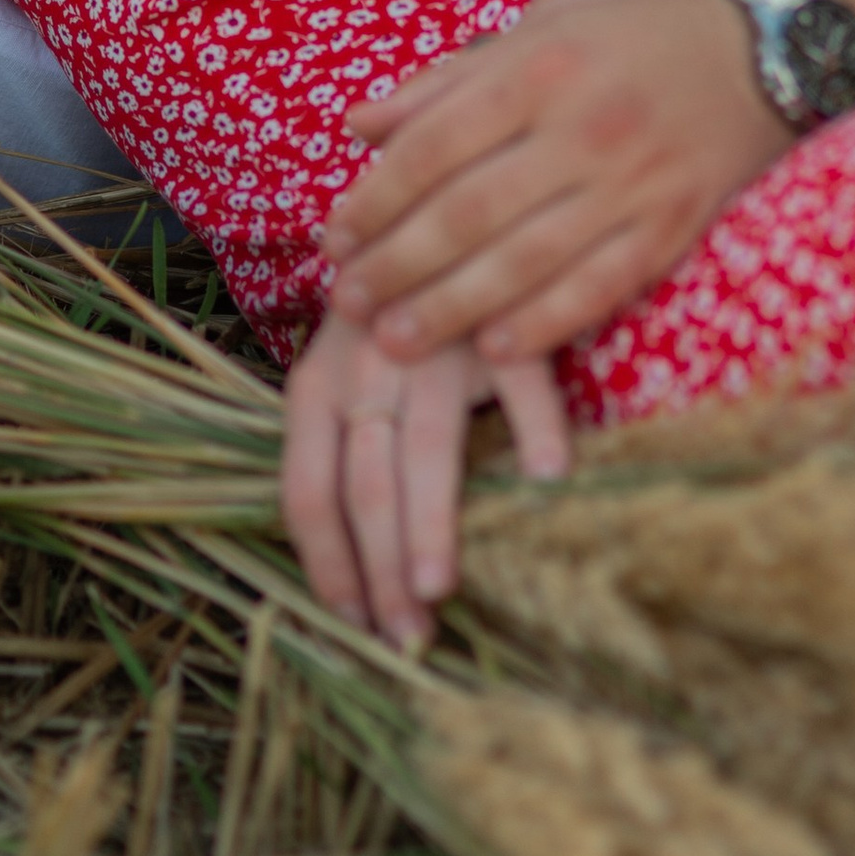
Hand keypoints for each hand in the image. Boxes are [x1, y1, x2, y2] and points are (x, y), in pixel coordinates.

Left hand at [281, 309, 568, 649]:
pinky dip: (536, 432)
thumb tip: (353, 578)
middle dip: (380, 568)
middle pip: (365, 483)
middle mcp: (364, 365)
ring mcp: (434, 343)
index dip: (327, 563)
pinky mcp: (501, 323)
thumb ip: (343, 452)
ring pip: (426, 449)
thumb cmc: (386, 327)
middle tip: (404, 634)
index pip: (307, 490)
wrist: (435, 221)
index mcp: (316, 386)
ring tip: (440, 589)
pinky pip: (520, 385)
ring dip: (430, 525)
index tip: (352, 620)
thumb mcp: (344, 380)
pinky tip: (547, 483)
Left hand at [318, 0, 785, 365]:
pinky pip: (598, 287)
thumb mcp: (532, 36)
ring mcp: (631, 184)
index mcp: (537, 70)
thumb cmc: (625, 43)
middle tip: (348, 302)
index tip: (334, 238)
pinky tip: (493, 350)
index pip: (434, 146)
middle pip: (469, 212)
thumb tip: (357, 126)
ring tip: (394, 340)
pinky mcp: (672, 229)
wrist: (758, 51)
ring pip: (525, 260)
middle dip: (398, 264)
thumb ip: (443, 85)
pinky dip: (544, 323)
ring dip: (451, 308)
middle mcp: (581, 128)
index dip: (376, 199)